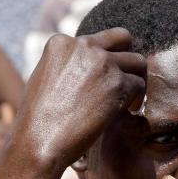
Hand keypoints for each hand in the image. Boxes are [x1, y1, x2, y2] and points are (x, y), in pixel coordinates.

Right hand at [11, 28, 145, 169]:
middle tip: (128, 77)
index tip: (102, 80)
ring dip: (137, 79)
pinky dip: (136, 100)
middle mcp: (83, 45)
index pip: (94, 41)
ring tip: (131, 100)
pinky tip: (127, 112)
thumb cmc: (38, 120)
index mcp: (61, 42)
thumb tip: (88, 71)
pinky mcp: (118, 83)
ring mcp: (102, 62)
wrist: (39, 141)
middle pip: (123, 38)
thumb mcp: (44, 79)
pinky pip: (139, 85)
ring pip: (137, 61)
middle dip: (128, 55)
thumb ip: (66, 66)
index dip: (102, 60)